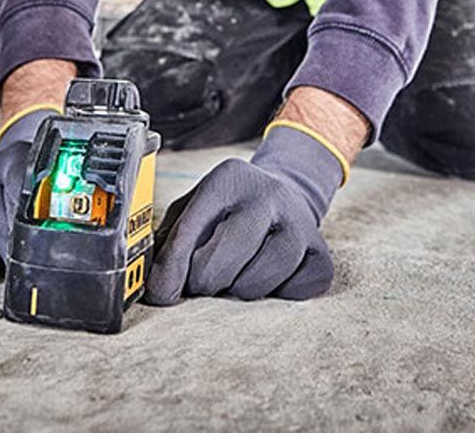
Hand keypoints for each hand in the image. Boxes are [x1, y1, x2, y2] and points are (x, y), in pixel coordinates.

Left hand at [144, 125, 342, 303]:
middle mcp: (266, 194)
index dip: (171, 270)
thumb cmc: (230, 210)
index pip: (189, 231)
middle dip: (205, 282)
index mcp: (227, 178)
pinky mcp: (321, 252)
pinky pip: (291, 295)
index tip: (162, 296)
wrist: (289, 192)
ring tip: (239, 274)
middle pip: (221, 263)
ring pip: (256, 284)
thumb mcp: (197, 207)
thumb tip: (152, 284)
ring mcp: (298, 222)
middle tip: (206, 280)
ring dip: (240, 291)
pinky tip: (271, 276)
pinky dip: (276, 295)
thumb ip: (171, 238)